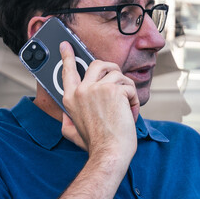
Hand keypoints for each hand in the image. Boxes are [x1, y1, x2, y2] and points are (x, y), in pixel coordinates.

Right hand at [56, 42, 138, 163]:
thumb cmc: (95, 145)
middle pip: (98, 64)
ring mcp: (96, 88)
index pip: (68, 71)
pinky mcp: (113, 90)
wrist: (109, 152)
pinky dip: (134, 100)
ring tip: (126, 108)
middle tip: (119, 84)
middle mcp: (81, 90)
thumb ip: (67, 119)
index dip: (68, 56)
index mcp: (70, 99)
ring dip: (127, 90)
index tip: (66, 45)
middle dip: (112, 70)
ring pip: (118, 74)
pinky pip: (129, 86)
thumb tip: (64, 113)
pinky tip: (130, 113)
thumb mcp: (71, 132)